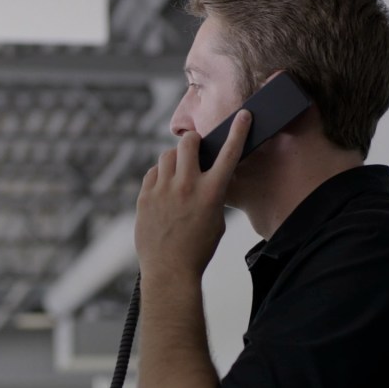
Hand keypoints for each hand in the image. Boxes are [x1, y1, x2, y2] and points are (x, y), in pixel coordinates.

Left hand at [135, 109, 251, 286]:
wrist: (169, 271)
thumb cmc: (198, 249)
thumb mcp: (216, 220)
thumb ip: (212, 194)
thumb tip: (206, 178)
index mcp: (212, 193)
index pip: (229, 153)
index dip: (238, 131)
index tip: (244, 116)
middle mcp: (187, 186)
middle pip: (188, 143)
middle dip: (193, 141)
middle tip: (195, 147)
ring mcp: (163, 190)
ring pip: (167, 155)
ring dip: (176, 159)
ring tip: (178, 175)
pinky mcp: (145, 197)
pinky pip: (153, 173)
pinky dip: (160, 176)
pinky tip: (164, 190)